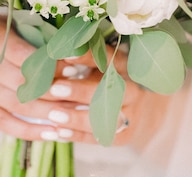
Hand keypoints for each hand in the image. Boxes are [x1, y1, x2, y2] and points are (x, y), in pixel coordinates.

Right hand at [0, 16, 103, 141]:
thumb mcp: (4, 21)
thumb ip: (32, 30)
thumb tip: (72, 39)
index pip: (29, 58)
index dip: (54, 65)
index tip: (78, 67)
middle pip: (28, 85)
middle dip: (59, 91)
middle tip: (87, 95)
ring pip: (21, 105)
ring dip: (51, 113)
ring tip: (78, 116)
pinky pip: (6, 124)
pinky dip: (30, 131)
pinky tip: (53, 133)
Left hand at [43, 47, 169, 146]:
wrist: (142, 109)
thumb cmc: (109, 80)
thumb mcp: (99, 66)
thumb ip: (77, 62)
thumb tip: (49, 58)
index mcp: (123, 65)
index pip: (107, 57)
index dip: (86, 56)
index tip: (65, 54)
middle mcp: (131, 88)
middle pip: (108, 90)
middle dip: (79, 90)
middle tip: (54, 89)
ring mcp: (131, 113)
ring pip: (105, 117)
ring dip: (76, 117)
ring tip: (53, 114)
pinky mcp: (125, 135)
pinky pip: (100, 137)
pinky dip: (78, 135)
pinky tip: (58, 132)